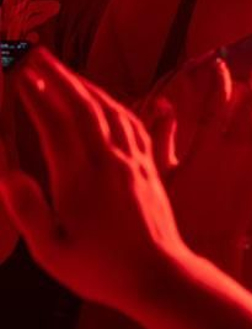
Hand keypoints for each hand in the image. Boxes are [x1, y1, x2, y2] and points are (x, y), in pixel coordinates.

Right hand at [0, 48, 190, 310]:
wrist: (158, 274)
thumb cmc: (100, 269)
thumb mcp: (51, 250)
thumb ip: (28, 210)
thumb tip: (8, 174)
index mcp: (81, 179)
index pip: (55, 124)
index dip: (37, 96)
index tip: (18, 73)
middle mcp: (110, 161)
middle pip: (82, 107)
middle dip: (57, 77)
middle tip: (34, 54)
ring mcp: (133, 159)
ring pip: (108, 109)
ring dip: (84, 85)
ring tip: (61, 69)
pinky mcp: (149, 163)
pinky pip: (130, 122)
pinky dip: (111, 103)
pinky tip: (101, 98)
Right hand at [144, 57, 251, 254]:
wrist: (210, 244)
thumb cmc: (179, 210)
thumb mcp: (161, 172)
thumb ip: (161, 135)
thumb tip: (164, 103)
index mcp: (208, 146)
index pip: (219, 97)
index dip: (219, 75)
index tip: (215, 62)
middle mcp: (238, 148)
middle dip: (244, 82)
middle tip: (234, 77)